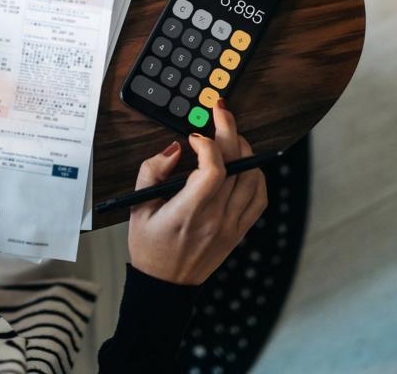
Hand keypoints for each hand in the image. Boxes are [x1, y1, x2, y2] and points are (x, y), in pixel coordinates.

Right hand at [127, 101, 266, 284]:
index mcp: (188, 212)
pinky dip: (256, 175)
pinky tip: (244, 165)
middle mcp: (215, 219)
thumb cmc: (149, 246)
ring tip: (231, 137)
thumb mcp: (137, 207)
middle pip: (236, 165)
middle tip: (220, 111)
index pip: (213, 170)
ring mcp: (232, 225)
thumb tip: (175, 148)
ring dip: (245, 150)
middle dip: (229, 130)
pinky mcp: (240, 231)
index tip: (194, 136)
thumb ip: (152, 171)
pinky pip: (259, 197)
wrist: (165, 285)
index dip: (208, 144)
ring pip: (253, 177)